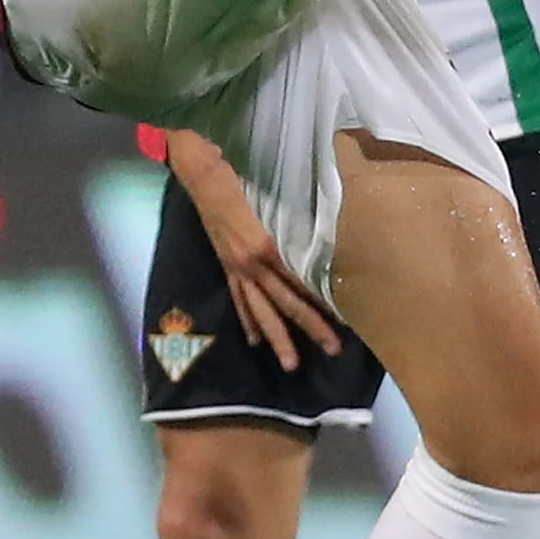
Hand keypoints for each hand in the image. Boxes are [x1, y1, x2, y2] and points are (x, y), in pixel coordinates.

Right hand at [184, 178, 341, 374]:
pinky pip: (240, 300)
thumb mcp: (270, 190)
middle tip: (333, 349)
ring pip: (260, 310)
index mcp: (263, 243)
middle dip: (309, 325)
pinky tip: (256, 341)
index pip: (296, 278)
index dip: (318, 298)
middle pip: (283, 301)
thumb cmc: (232, 174)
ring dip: (277, 338)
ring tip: (292, 364)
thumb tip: (325, 216)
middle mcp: (250, 262)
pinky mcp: (227, 267)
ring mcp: (236, 268)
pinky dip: (249, 321)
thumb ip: (295, 212)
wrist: (198, 174)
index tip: (341, 317)